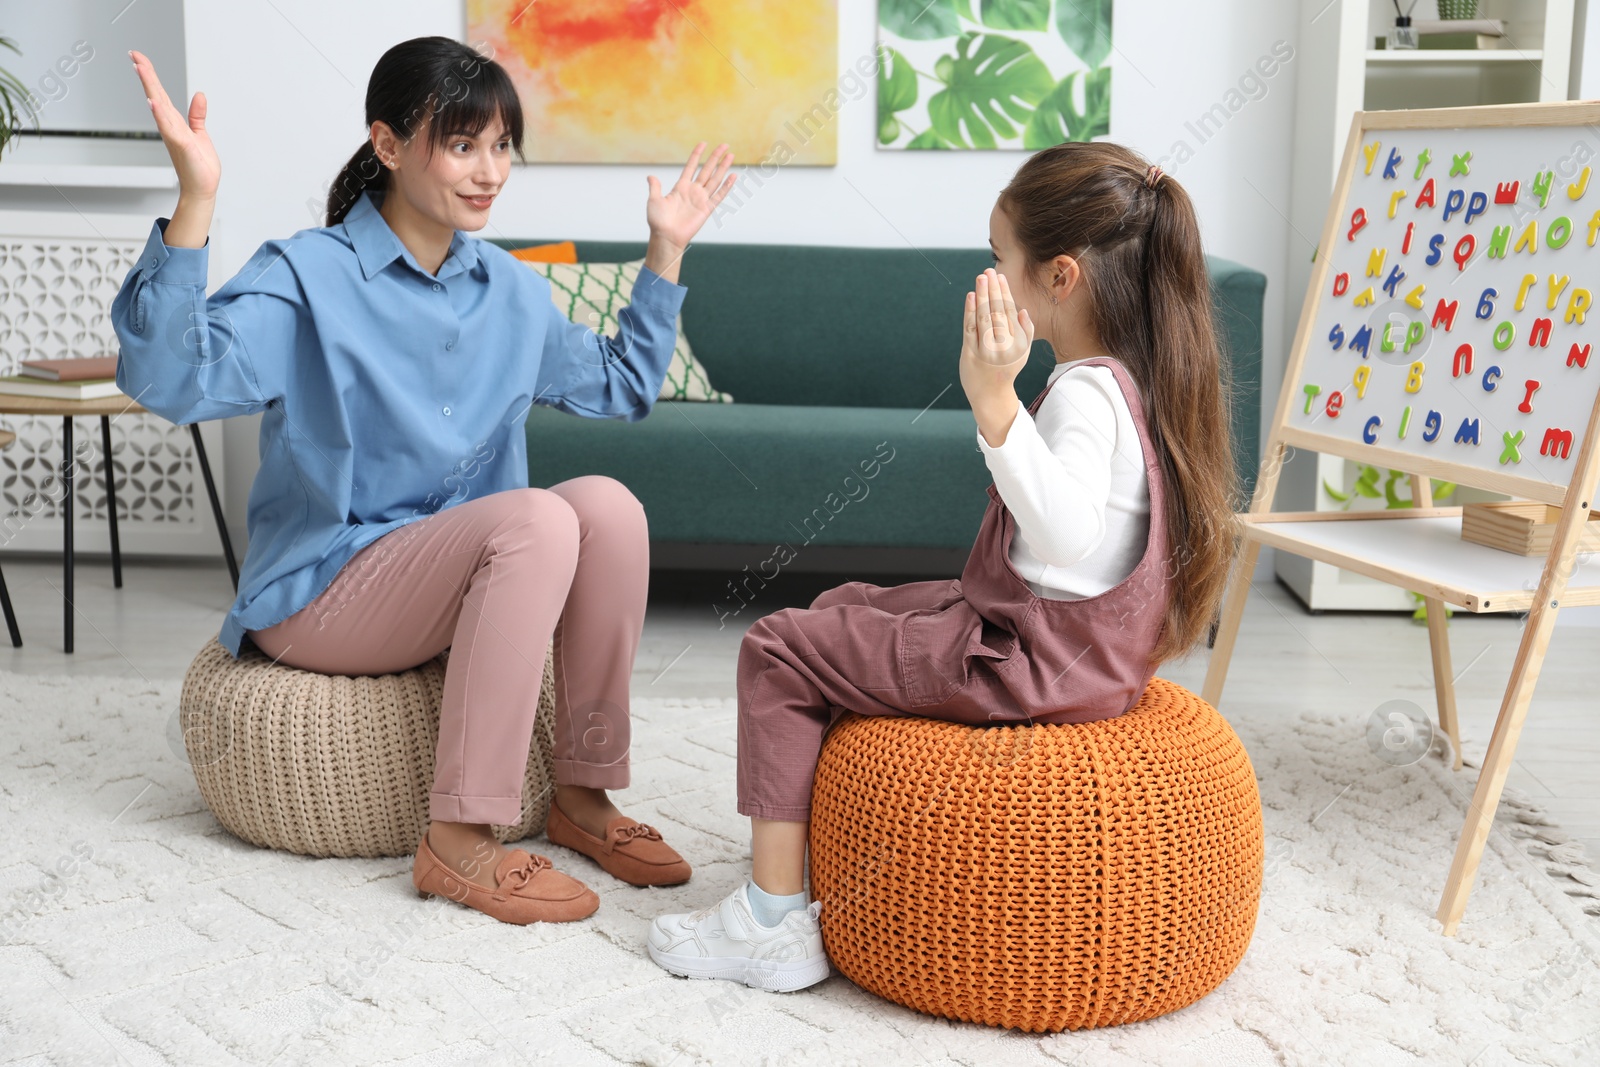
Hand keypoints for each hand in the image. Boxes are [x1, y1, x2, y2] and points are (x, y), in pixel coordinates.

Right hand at [130, 49, 218, 201]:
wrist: (202, 188)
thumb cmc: (199, 164)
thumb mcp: (199, 133)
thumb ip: (197, 115)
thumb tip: (199, 95)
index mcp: (174, 121)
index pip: (159, 93)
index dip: (150, 75)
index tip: (138, 57)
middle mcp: (170, 126)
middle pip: (156, 95)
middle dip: (146, 75)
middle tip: (133, 55)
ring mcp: (174, 135)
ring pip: (159, 107)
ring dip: (150, 89)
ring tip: (141, 70)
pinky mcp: (182, 145)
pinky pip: (170, 128)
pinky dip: (161, 115)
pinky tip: (154, 103)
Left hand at [645, 141, 735, 251]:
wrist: (665, 236)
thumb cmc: (658, 221)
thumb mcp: (654, 200)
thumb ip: (655, 187)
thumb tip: (650, 176)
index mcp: (681, 187)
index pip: (691, 167)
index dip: (697, 155)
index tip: (703, 143)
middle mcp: (693, 191)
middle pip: (707, 170)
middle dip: (715, 157)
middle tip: (724, 145)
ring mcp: (701, 199)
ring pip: (715, 179)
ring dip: (723, 167)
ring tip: (731, 155)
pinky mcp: (707, 209)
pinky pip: (719, 196)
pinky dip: (726, 186)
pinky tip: (733, 176)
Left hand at [959, 270, 1032, 441]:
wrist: (991, 395)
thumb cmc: (1007, 368)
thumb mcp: (1022, 352)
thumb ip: (1025, 331)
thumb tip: (1022, 309)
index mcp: (1017, 343)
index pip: (1010, 312)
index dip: (1005, 293)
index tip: (1000, 277)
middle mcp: (1003, 346)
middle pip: (997, 312)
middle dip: (993, 290)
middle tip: (989, 271)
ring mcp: (986, 351)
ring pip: (984, 318)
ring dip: (981, 296)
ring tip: (980, 278)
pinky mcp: (970, 354)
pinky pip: (970, 329)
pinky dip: (969, 311)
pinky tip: (970, 296)